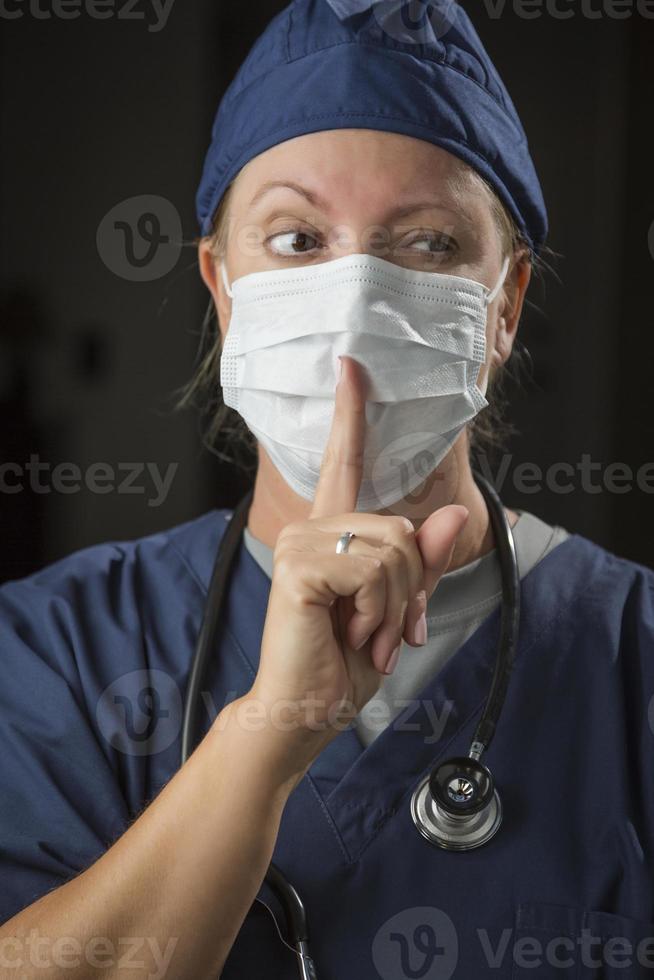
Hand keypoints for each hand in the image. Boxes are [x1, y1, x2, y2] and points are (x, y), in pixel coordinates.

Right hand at [249, 356, 468, 761]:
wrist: (306, 711)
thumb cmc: (344, 663)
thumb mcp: (399, 610)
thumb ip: (424, 564)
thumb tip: (452, 515)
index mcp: (332, 533)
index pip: (343, 460)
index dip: (351, 413)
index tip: (351, 365)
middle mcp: (311, 526)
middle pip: (402, 528)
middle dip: (411, 588)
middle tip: (385, 630)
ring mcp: (300, 541)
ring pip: (395, 547)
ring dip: (396, 605)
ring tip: (366, 635)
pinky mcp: (298, 565)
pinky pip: (375, 568)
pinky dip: (381, 610)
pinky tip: (353, 632)